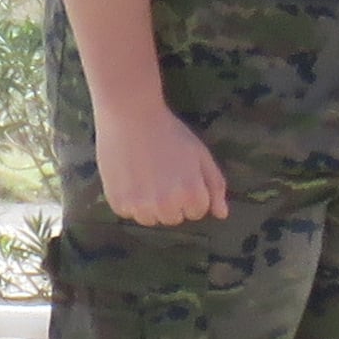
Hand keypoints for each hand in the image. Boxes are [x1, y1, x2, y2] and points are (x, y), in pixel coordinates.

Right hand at [94, 102, 227, 228]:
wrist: (131, 118)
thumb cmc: (171, 134)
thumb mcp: (202, 156)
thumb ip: (215, 186)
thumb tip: (221, 214)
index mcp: (191, 194)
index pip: (198, 212)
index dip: (193, 195)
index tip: (184, 177)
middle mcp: (165, 206)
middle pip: (174, 219)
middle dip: (173, 203)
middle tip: (164, 177)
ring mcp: (139, 206)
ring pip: (151, 220)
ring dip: (151, 206)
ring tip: (147, 180)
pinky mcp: (117, 202)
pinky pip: (128, 213)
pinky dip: (130, 202)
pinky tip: (131, 179)